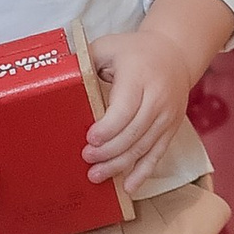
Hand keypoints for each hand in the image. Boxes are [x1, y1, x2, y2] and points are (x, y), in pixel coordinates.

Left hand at [84, 20, 195, 195]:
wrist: (176, 54)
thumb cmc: (135, 51)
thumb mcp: (108, 46)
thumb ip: (85, 61)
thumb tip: (57, 77)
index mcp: (140, 76)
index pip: (126, 108)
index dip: (108, 127)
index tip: (89, 139)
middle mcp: (158, 97)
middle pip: (134, 132)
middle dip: (109, 150)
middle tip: (87, 158)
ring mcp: (167, 115)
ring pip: (144, 146)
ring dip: (120, 164)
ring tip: (97, 175)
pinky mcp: (171, 128)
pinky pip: (158, 154)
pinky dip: (144, 172)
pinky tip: (129, 187)